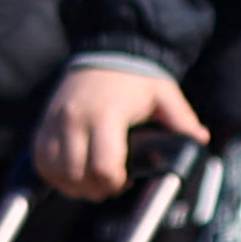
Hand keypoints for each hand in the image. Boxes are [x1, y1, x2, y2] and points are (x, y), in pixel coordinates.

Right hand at [35, 60, 208, 200]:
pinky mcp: (43, 123)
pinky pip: (40, 160)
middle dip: (94, 188)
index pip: (102, 167)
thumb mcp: (164, 94)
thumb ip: (182, 119)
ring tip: (91, 179)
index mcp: (106, 115)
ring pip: (53, 170)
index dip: (114, 183)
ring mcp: (55, 121)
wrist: (104, 53)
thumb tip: (200, 139)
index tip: (125, 181)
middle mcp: (75, 119)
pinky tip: (72, 172)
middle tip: (110, 183)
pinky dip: (54, 173)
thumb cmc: (135, 78)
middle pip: (75, 175)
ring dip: (72, 184)